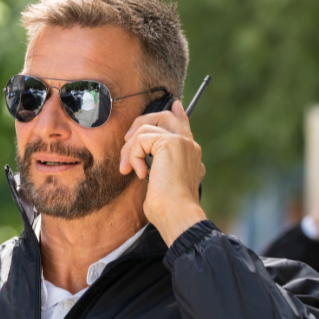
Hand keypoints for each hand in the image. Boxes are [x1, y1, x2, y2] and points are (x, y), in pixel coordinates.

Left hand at [119, 98, 206, 247]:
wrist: (177, 214)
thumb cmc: (168, 209)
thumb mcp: (161, 185)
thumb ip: (159, 168)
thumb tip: (145, 166)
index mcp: (191, 154)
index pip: (184, 126)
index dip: (177, 113)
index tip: (174, 104)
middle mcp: (190, 145)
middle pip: (164, 116)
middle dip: (141, 124)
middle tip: (127, 141)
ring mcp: (182, 142)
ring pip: (146, 127)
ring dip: (129, 149)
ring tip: (127, 169)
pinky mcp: (170, 143)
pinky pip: (141, 139)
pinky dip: (133, 156)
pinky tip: (140, 174)